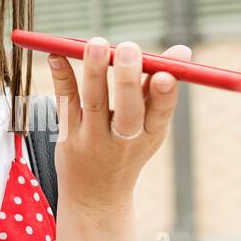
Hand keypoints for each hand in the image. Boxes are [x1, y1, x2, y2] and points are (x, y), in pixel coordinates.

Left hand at [46, 37, 191, 214]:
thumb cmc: (127, 150)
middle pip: (128, 110)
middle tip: (129, 48)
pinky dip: (62, 78)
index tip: (164, 74)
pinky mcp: (68, 136)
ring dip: (95, 71)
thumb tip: (183, 49)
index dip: (165, 94)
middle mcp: (124, 139)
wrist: (96, 197)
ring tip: (97, 43)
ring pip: (94, 103)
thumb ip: (161, 87)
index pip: (162, 112)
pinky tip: (57, 56)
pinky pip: (65, 104)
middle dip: (129, 79)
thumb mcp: (151, 126)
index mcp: (151, 134)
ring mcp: (94, 139)